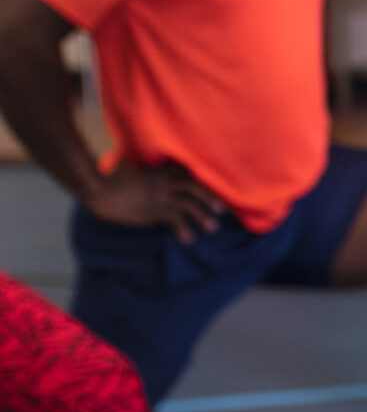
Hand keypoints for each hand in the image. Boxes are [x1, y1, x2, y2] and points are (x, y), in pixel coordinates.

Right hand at [83, 163, 222, 241]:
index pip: (187, 174)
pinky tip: (188, 240)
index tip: (209, 190)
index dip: (199, 183)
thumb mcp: (133, 171)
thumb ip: (146, 174)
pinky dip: (184, 231)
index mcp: (161, 172)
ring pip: (191, 206)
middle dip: (210, 199)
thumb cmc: (110, 179)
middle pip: (195, 189)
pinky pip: (176, 221)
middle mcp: (166, 183)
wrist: (98, 188)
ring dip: (203, 217)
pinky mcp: (155, 211)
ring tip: (213, 228)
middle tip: (222, 209)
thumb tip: (146, 177)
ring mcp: (162, 196)